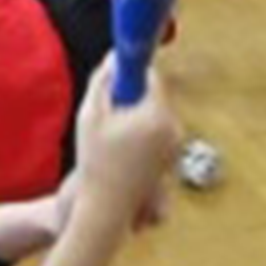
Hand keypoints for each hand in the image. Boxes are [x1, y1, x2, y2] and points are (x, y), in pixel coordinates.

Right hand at [71, 58, 179, 228]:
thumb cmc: (96, 163)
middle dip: (133, 97)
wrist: (107, 207)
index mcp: (156, 115)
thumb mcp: (89, 115)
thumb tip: (113, 58)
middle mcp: (174, 129)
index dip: (133, 72)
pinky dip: (143, 134)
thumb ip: (102, 81)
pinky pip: (158, 132)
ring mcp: (176, 145)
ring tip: (113, 135)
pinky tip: (123, 150)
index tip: (120, 71)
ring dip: (137, 116)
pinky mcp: (173, 157)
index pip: (152, 76)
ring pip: (156, 114)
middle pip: (155, 96)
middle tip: (109, 110)